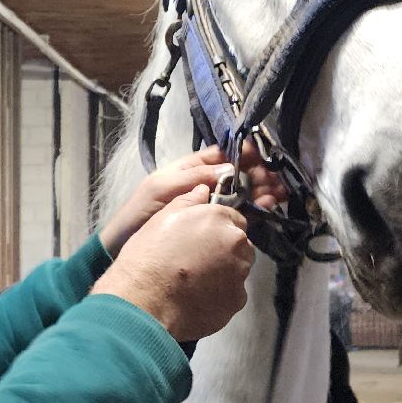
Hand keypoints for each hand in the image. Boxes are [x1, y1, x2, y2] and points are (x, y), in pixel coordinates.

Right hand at [92, 186, 255, 341]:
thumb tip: (202, 192)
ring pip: (238, 267)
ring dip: (224, 270)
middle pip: (238, 243)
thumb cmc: (148, 259)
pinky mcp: (237, 300)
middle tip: (196, 259)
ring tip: (195, 279)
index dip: (215, 227)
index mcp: (218, 218)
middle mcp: (236, 243)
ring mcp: (239, 273)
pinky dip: (220, 293)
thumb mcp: (161, 219)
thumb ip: (187, 202)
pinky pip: (233, 292)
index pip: (232, 217)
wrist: (145, 301)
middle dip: (223, 248)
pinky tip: (197, 295)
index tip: (201, 238)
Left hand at [100, 143, 291, 255]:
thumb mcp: (161, 188)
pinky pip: (238, 213)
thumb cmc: (138, 214)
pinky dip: (255, 209)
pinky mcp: (212, 225)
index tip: (261, 156)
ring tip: (277, 192)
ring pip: (242, 192)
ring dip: (261, 190)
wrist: (124, 249)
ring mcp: (209, 205)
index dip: (243, 153)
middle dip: (258, 173)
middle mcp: (202, 184)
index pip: (221, 155)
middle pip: (237, 173)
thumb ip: (192, 177)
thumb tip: (228, 168)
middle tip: (274, 179)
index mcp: (188, 169)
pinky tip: (268, 206)